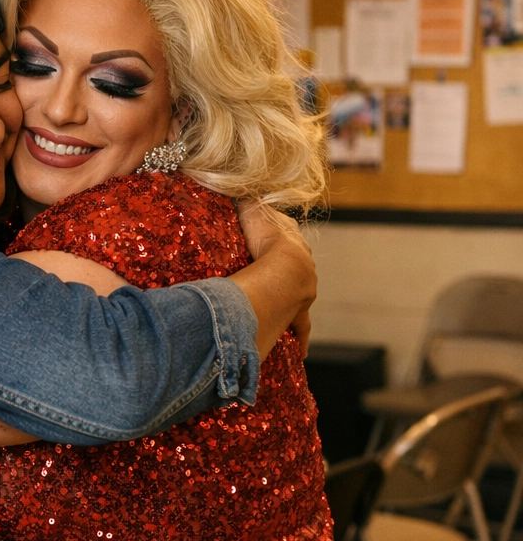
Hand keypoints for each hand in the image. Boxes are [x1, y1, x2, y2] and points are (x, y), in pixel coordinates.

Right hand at [235, 201, 315, 356]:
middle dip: (286, 270)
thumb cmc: (266, 244)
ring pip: (300, 295)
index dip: (277, 241)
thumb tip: (235, 190)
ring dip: (291, 298)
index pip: (288, 240)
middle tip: (271, 273)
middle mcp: (304, 269)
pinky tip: (301, 350)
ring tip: (278, 303)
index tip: (269, 244)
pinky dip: (301, 338)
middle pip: (297, 267)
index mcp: (294, 246)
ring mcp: (304, 293)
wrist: (283, 272)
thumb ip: (244, 204)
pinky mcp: (299, 314)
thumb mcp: (252, 218)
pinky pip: (302, 328)